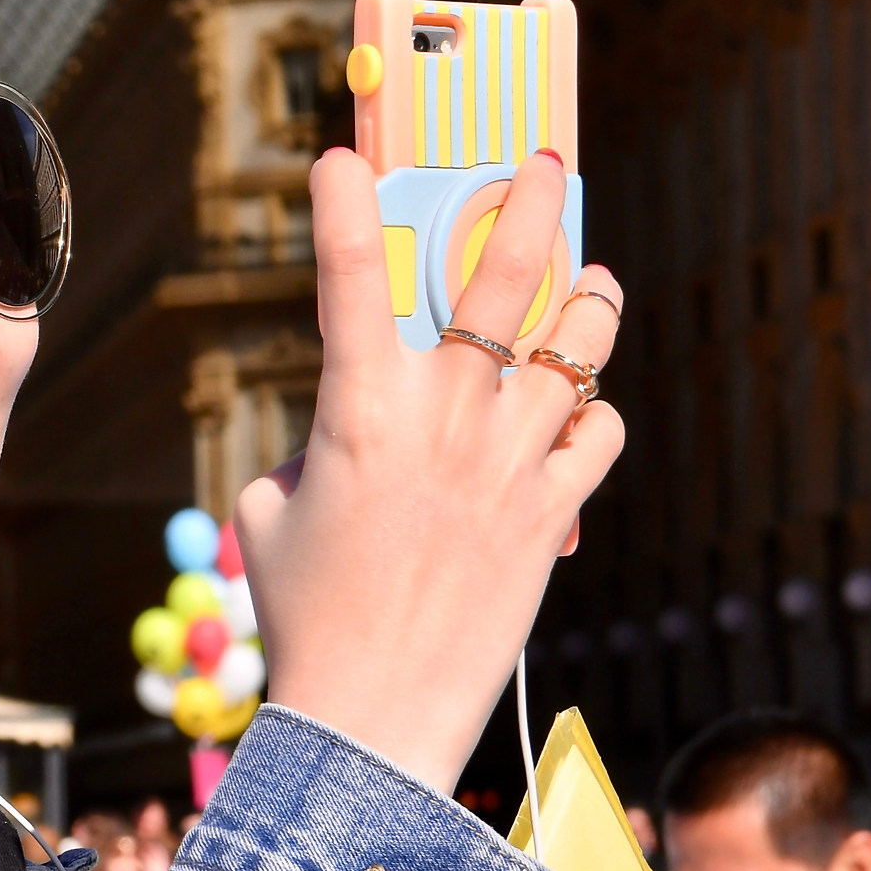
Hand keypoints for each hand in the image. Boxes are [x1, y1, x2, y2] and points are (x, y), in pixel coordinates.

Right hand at [235, 148, 622, 791]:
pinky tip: (577, 416)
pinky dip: (591, 416)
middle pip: (502, 277)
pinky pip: (600, 432)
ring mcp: (509, 460)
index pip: (348, 279)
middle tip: (545, 161)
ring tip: (593, 282)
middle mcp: (444, 417)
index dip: (343, 205)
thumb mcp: (271, 515)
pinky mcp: (551, 510)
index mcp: (359, 409)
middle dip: (529, 202)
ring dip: (589, 304)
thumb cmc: (306, 615)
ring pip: (576, 345)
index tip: (341, 158)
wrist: (372, 711)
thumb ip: (310, 452)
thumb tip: (349, 439)